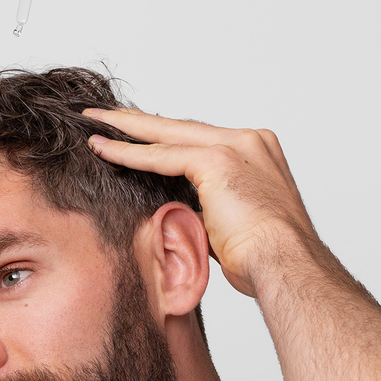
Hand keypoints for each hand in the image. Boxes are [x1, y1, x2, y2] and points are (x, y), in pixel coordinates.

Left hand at [84, 110, 317, 296]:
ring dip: (127, 129)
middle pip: (183, 128)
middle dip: (141, 122)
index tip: (140, 136)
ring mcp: (235, 146)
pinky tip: (102, 148)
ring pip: (168, 134)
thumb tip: (176, 213)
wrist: (284, 266)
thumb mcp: (230, 226)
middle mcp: (250, 142)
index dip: (166, 139)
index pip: (201, 141)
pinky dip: (128, 153)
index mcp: (258, 155)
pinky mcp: (217, 160)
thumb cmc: (265, 260)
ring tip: (95, 122)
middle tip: (107, 114)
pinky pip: (161, 155)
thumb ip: (204, 210)